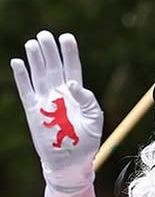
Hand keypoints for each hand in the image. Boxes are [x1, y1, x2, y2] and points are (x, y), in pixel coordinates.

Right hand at [11, 31, 102, 191]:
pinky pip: (26, 90)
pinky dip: (21, 76)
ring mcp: (46, 101)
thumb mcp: (94, 119)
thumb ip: (87, 100)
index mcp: (77, 95)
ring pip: (39, 75)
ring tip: (33, 43)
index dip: (69, 53)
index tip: (66, 37)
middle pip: (54, 67)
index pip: (72, 69)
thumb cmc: (86, 141)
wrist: (71, 161)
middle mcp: (60, 94)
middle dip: (50, 51)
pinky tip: (17, 62)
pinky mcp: (33, 111)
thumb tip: (74, 84)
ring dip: (35, 59)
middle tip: (45, 35)